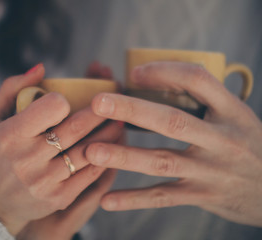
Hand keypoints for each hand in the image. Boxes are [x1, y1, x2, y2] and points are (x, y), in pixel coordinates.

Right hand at [0, 64, 122, 235]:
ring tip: (119, 122)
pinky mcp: (59, 198)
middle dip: (100, 112)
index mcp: (11, 135)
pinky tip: (112, 147)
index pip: (52, 108)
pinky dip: (105, 157)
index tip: (69, 100)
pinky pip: (91, 173)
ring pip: (89, 150)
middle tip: (113, 103)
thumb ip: (13, 88)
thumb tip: (42, 67)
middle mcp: (28, 159)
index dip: (65, 100)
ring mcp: (45, 181)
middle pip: (77, 128)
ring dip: (110, 133)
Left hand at [86, 62, 261, 226]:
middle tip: (98, 103)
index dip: (163, 72)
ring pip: (162, 161)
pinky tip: (107, 200)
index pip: (197, 80)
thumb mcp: (235, 115)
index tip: (133, 73)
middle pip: (172, 121)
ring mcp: (211, 171)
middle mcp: (222, 139)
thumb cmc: (246, 143)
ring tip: (92, 152)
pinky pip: (163, 197)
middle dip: (133, 110)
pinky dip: (134, 199)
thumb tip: (155, 78)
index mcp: (231, 111)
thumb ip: (202, 100)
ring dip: (124, 157)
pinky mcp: (201, 196)